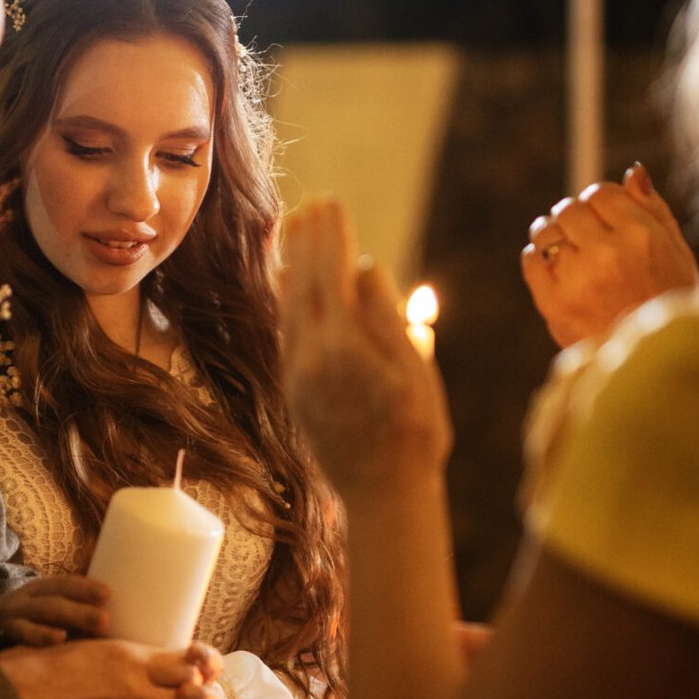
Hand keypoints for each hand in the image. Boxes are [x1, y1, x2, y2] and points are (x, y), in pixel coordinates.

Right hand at [0, 573, 108, 648]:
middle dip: (80, 609)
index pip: (63, 585)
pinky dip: (38, 635)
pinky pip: (19, 632)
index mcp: (39, 591)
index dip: (84, 587)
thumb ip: (71, 619)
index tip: (107, 594)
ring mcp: (10, 614)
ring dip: (66, 619)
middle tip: (106, 620)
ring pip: (40, 612)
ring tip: (89, 628)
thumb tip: (111, 629)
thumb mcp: (43, 615)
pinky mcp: (0, 633)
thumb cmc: (21, 626)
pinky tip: (57, 641)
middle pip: (55, 599)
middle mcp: (25, 598)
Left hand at [280, 198, 452, 496]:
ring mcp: (297, 375)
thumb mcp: (414, 372)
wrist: (384, 497)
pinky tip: (286, 284)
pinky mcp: (295, 390)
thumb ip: (386, 317)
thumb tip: (365, 267)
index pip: (330, 275)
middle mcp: (309, 358)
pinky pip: (284, 330)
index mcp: (342, 347)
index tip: (331, 201)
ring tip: (291, 228)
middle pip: (301, 284)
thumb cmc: (413, 436)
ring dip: (290, 264)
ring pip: (287, 306)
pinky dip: (284, 298)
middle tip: (309, 202)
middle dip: (306, 240)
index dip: (330, 236)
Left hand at [521, 164, 698, 348]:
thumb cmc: (667, 301)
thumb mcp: (676, 252)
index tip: (604, 217)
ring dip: (552, 234)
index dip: (600, 201)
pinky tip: (558, 270)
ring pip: (545, 231)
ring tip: (570, 252)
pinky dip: (538, 259)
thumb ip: (653, 209)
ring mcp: (577, 279)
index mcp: (641, 236)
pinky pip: (530, 259)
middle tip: (586, 237)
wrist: (653, 362)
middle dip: (575, 217)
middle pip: (569, 208)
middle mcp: (607, 253)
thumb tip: (632, 172)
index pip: (600, 193)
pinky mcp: (553, 303)